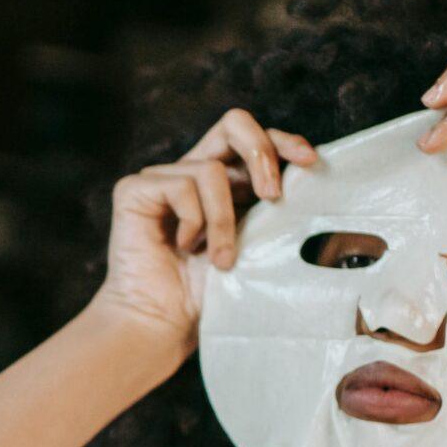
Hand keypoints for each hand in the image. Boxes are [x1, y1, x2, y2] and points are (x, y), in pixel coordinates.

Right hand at [88, 110, 317, 355]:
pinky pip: (181, 185)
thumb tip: (311, 175)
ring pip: (211, 171)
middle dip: (260, 152)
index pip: (257, 140)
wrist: (162, 324)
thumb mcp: (256, 243)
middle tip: (271, 197)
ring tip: (221, 259)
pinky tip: (181, 247)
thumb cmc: (209, 295)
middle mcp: (192, 173)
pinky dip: (193, 221)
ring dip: (224, 221)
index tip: (310, 163)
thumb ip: (272, 208)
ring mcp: (161, 179)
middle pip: (234, 123)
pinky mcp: (134, 190)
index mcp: (224, 183)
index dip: (284, 142)